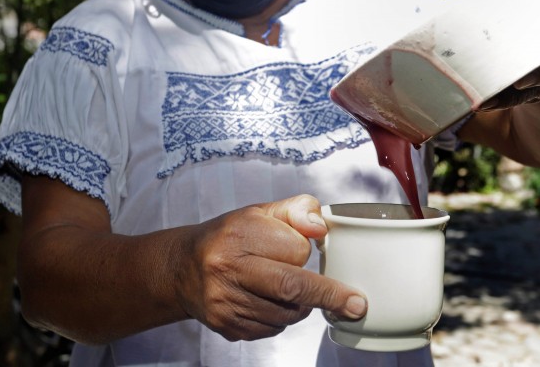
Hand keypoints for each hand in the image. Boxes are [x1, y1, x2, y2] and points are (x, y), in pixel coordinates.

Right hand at [174, 194, 366, 340]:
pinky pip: (272, 329)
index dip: (304, 250)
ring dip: (300, 305)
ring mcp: (225, 302)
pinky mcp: (227, 327)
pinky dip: (281, 318)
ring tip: (287, 288)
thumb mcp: (262, 211)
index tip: (304, 246)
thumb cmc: (231, 236)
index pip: (294, 249)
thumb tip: (321, 227)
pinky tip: (269, 301)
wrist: (183, 268)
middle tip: (357, 305)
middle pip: (290, 287)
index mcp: (239, 235)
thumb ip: (298, 209)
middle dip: (329, 296)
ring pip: (286, 313)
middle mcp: (228, 269)